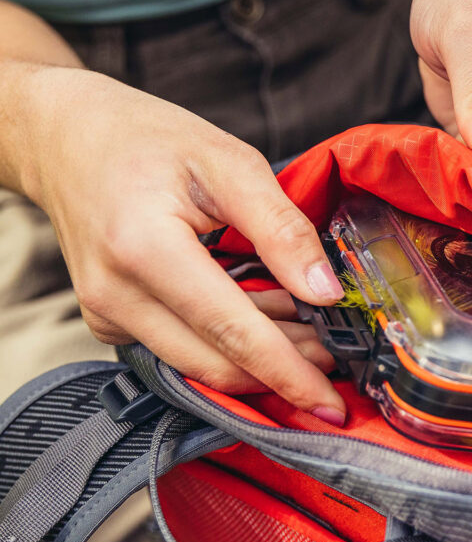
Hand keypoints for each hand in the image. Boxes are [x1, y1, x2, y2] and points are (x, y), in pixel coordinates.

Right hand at [16, 66, 346, 421]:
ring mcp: (106, 316)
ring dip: (258, 359)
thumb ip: (280, 228)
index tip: (331, 403)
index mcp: (144, 248)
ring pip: (200, 366)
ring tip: (306, 329)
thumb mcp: (227, 161)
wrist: (67, 139)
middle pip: (216, 363)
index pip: (232, 332)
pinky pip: (180, 352)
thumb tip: (326, 292)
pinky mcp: (108, 324)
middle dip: (282, 371)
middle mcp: (115, 294)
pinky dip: (226, 343)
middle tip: (335, 353)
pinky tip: (259, 314)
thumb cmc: (146, 140)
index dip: (288, 372)